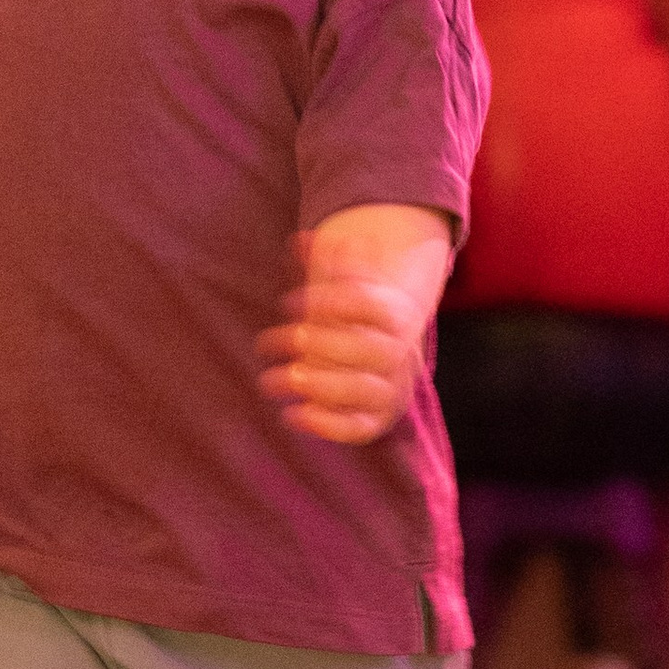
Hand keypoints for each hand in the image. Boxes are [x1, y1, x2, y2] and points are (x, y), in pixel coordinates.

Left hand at [257, 255, 430, 445]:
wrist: (383, 360)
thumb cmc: (352, 320)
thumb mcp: (340, 289)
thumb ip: (324, 264)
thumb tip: (299, 239)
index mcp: (395, 315)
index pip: (369, 303)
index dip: (327, 300)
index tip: (286, 301)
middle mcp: (400, 355)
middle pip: (367, 348)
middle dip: (314, 343)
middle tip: (269, 342)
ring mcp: (390, 391)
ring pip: (361, 389)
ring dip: (313, 384)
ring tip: (269, 380)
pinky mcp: (375, 422)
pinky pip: (357, 429)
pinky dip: (325, 425)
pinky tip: (291, 414)